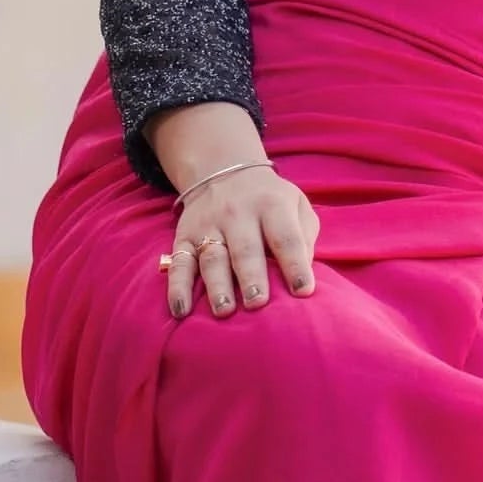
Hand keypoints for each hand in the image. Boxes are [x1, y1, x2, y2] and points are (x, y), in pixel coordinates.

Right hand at [165, 165, 319, 319]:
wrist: (226, 170)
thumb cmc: (271, 201)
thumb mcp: (296, 205)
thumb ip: (305, 236)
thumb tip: (304, 273)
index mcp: (272, 206)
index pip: (286, 237)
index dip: (295, 264)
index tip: (303, 291)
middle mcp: (238, 214)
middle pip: (246, 248)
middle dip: (251, 277)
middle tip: (258, 303)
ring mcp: (208, 225)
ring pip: (212, 257)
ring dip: (217, 286)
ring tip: (224, 311)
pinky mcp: (184, 237)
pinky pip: (179, 263)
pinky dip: (177, 288)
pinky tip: (181, 310)